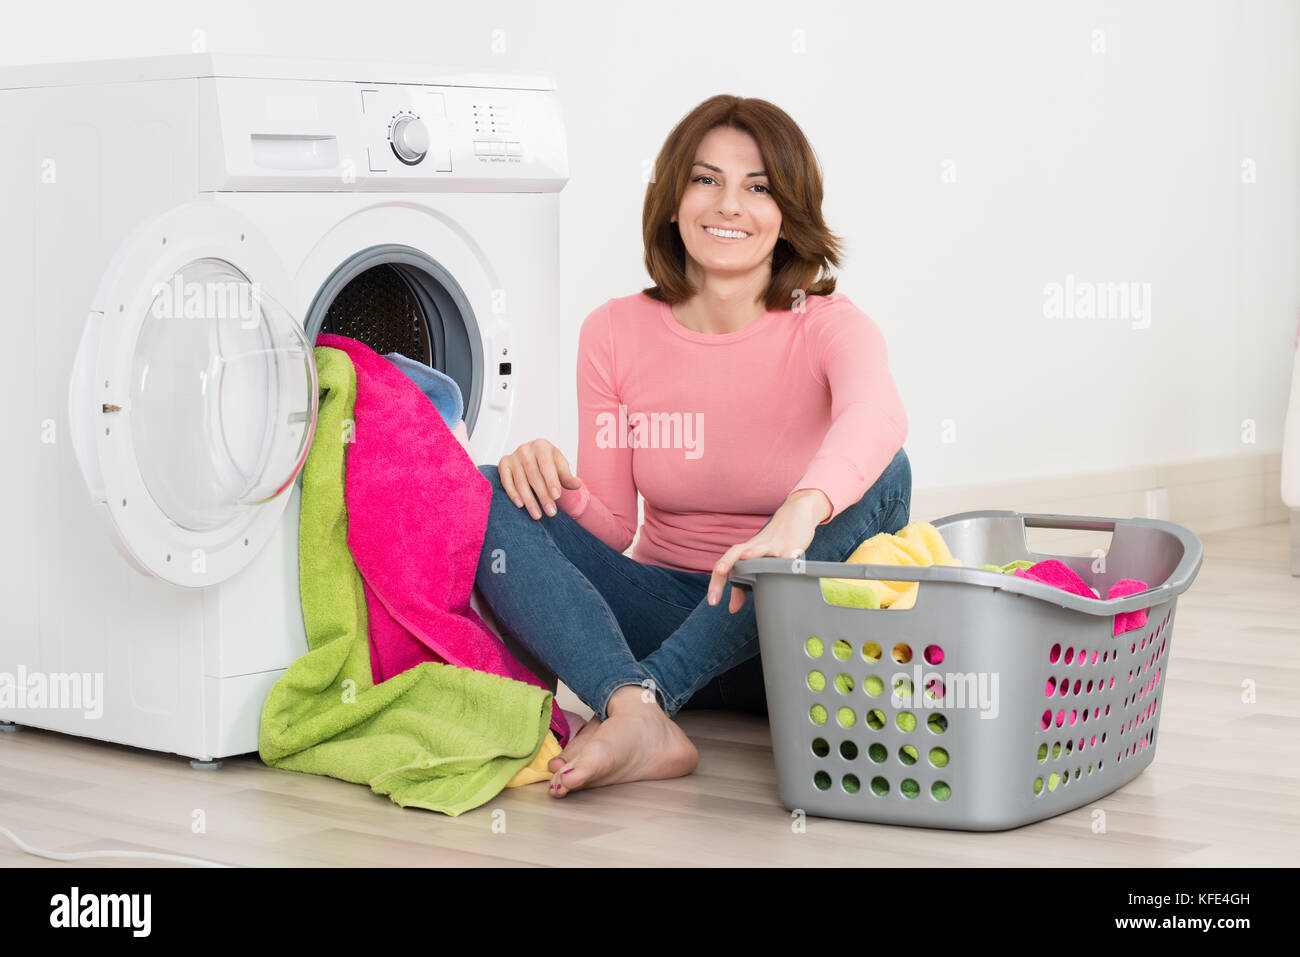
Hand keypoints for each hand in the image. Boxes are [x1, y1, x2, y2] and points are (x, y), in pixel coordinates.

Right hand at [498, 439, 582, 519]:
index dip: (552, 481)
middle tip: (550, 512)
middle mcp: (525, 449)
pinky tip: (520, 505)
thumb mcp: (560, 466)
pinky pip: (507, 481)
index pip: (547, 465)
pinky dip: (513, 494)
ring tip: (537, 515)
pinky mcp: (503, 464)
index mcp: (542, 446)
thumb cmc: (548, 462)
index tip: (557, 497)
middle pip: (534, 476)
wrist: (532, 456)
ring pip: (520, 482)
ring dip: (529, 500)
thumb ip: (567, 476)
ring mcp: (513, 456)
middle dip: (543, 496)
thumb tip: (577, 485)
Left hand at [707, 490, 829, 613]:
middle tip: (720, 573)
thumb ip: (742, 586)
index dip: (716, 583)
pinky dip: (789, 554)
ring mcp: (772, 544)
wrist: (794, 515)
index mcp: (745, 553)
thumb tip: (732, 607)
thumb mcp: (758, 564)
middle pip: (735, 552)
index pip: (724, 565)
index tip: (713, 601)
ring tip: (746, 556)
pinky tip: (791, 556)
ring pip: (760, 547)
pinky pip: (788, 549)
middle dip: (726, 563)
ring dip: (753, 552)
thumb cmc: (773, 544)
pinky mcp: (790, 544)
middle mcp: (755, 547)